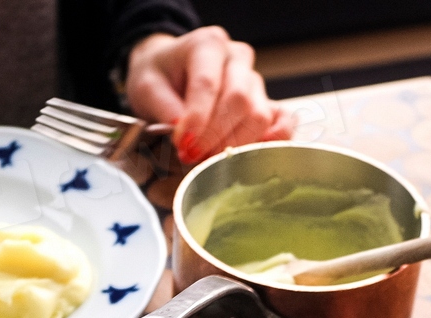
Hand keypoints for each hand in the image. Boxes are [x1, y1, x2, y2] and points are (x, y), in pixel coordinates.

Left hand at [125, 27, 294, 163]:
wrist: (169, 70)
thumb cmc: (160, 76)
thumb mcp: (147, 87)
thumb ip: (164, 109)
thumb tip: (186, 136)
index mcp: (208, 44)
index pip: (208, 84)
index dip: (198, 119)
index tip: (183, 146)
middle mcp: (237, 59)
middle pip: (239, 101)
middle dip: (215, 136)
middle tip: (192, 157)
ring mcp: (255, 81)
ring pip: (259, 115)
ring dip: (236, 144)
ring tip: (209, 160)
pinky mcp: (266, 101)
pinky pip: (283, 120)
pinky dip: (273, 140)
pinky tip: (252, 155)